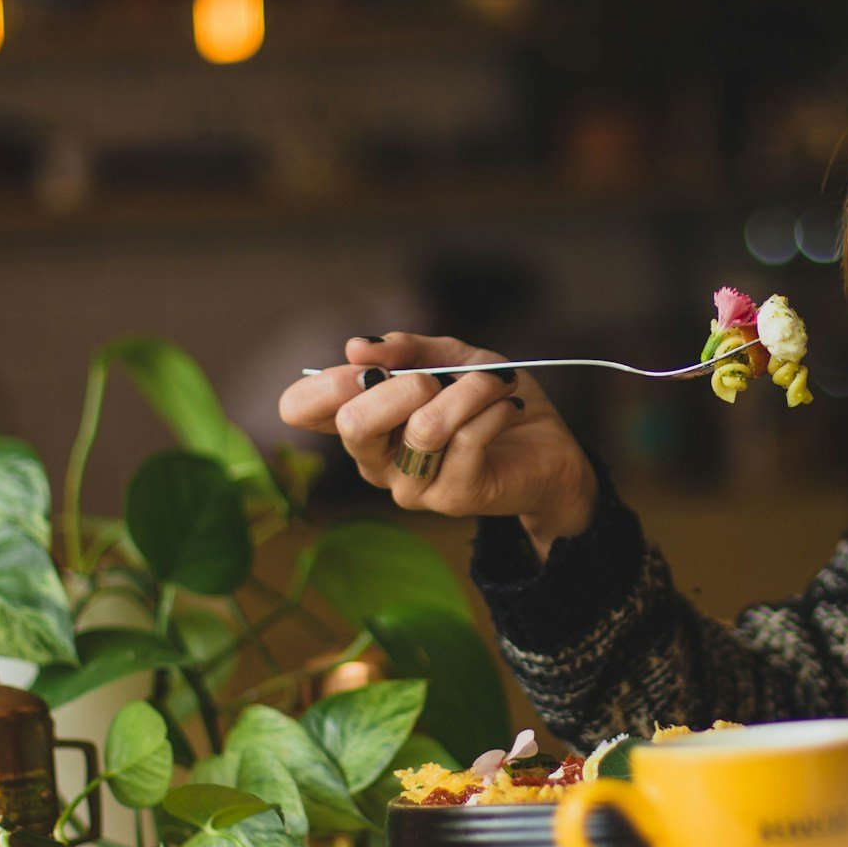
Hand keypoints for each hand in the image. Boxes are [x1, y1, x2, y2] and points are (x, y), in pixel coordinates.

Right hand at [277, 333, 596, 553]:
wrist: (548, 448)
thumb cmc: (488, 400)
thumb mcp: (449, 358)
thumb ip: (406, 348)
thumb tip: (356, 347)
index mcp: (361, 423)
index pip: (299, 409)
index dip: (326, 381)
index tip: (369, 365)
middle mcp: (375, 461)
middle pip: (353, 423)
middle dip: (402, 384)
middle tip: (438, 377)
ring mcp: (410, 486)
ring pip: (424, 428)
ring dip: (468, 391)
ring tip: (495, 382)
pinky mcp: (452, 498)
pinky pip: (467, 440)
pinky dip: (493, 408)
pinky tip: (508, 406)